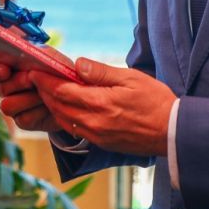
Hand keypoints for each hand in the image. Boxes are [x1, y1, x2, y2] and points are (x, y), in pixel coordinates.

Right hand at [0, 52, 63, 133]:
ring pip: (7, 106)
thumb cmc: (58, 71)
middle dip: (17, 83)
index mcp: (7, 67)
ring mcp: (13, 104)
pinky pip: (23, 119)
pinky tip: (50, 106)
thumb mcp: (51, 58)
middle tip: (31, 80)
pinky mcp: (22, 120)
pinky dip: (39, 112)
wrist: (72, 95)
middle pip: (0, 88)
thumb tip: (29, 53)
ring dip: (28, 99)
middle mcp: (6, 86)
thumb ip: (37, 54)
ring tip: (44, 93)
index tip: (5, 70)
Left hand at [27, 58, 176, 156]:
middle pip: (57, 106)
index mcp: (100, 104)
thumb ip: (100, 72)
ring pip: (63, 119)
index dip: (45, 81)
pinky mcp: (101, 143)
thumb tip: (77, 64)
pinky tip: (64, 106)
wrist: (173, 132)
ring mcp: (96, 136)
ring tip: (46, 90)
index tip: (34, 70)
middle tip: (35, 78)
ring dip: (51, 105)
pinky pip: (74, 129)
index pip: (61, 91)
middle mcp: (93, 123)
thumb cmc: (156, 101)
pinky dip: (63, 116)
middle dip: (43, 91)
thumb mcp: (130, 78)